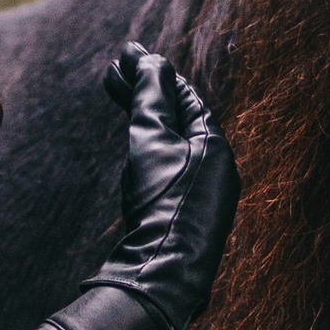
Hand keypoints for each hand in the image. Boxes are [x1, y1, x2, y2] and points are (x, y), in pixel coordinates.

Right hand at [98, 46, 238, 329]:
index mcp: (216, 147)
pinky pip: (168, 172)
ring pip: (172, 146)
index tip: (129, 56)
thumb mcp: (152, 141)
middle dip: (146, 93)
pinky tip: (133, 151)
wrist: (161, 273)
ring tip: (117, 97)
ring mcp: (202, 195)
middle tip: (113, 71)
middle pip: (178, 119)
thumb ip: (152, 98)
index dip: (156, 74)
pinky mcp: (185, 218)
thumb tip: (151, 60)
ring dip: (146, 120)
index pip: (187, 98)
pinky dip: (149, 152)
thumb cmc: (162, 203)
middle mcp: (216, 169)